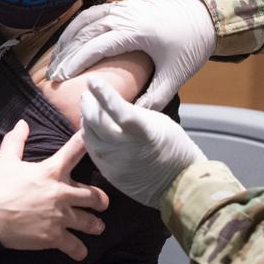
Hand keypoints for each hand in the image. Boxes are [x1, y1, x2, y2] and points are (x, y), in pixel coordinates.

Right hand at [0, 120, 108, 260]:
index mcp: (52, 171)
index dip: (88, 141)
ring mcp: (60, 217)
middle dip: (101, 200)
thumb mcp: (5, 160)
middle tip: (103, 203)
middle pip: (93, 196)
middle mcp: (61, 193)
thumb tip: (22, 123)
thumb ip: (16, 141)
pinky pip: (73, 246)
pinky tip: (81, 251)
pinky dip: (79, 250)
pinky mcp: (53, 237)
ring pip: (89, 222)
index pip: (75, 150)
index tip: (98, 137)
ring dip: (95, 225)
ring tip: (98, 227)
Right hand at [49, 0, 216, 110]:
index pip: (97, 45)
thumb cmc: (192, 46)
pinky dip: (81, 25)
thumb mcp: (175, 76)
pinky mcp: (128, 4)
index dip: (77, 62)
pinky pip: (97, 11)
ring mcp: (127, 6)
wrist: (207, 18)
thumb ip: (154, 98)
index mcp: (137, 31)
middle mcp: (127, 15)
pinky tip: (74, 39)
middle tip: (53, 75)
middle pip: (86, 31)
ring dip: (69, 37)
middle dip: (67, 53)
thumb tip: (132, 116)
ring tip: (58, 58)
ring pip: (87, 18)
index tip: (62, 78)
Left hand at [80, 77, 206, 207]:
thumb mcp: (159, 122)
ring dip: (86, 119)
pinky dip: (89, 135)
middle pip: (96, 120)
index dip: (103, 93)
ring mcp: (114, 162)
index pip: (118, 109)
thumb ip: (133, 112)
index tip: (92, 80)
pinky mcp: (108, 173)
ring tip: (88, 108)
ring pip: (88, 135)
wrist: (177, 184)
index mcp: (142, 132)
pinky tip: (91, 128)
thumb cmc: (173, 147)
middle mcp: (124, 148)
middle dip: (89, 103)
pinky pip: (92, 150)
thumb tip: (111, 103)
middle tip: (87, 93)